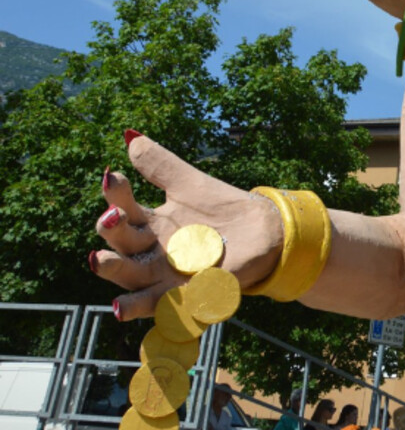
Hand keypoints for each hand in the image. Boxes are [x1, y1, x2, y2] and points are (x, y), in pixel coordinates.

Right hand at [94, 133, 282, 319]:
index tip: (113, 176)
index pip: (124, 209)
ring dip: (115, 271)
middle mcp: (151, 253)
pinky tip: (125, 306)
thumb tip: (131, 137)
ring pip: (132, 278)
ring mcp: (167, 276)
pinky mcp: (188, 296)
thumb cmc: (222, 209)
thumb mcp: (191, 184)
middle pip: (122, 245)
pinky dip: (145, 305)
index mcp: (150, 224)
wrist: (265, 232)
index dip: (116, 195)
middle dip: (112, 231)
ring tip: (99, 259)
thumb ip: (162, 165)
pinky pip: (163, 305)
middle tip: (112, 216)